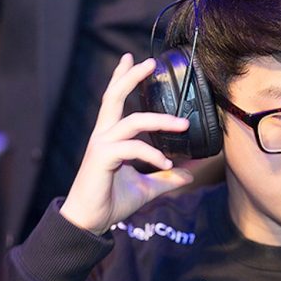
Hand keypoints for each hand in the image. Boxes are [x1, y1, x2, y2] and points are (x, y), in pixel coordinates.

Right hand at [60, 54, 193, 234]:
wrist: (90, 222)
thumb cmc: (111, 201)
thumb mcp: (145, 188)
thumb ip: (166, 178)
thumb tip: (189, 173)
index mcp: (110, 136)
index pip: (115, 99)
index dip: (122, 78)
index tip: (132, 59)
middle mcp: (104, 135)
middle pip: (114, 96)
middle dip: (131, 77)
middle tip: (151, 62)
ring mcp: (101, 145)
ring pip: (131, 120)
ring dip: (159, 120)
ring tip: (183, 124)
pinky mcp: (102, 158)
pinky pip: (132, 148)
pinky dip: (153, 154)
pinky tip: (167, 164)